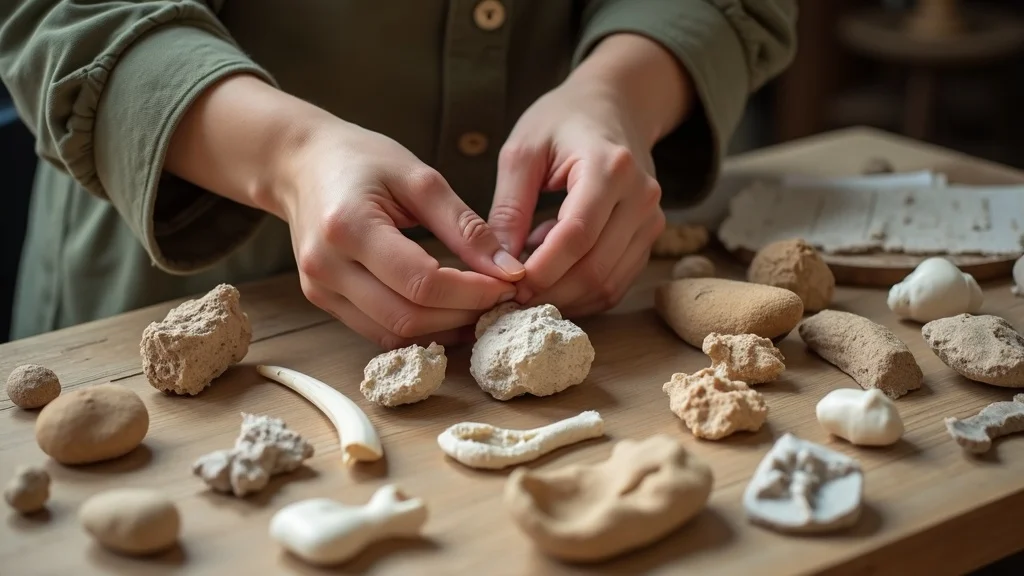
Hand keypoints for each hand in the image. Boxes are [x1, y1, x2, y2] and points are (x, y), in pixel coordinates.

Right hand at [164, 74, 524, 349]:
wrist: (300, 164)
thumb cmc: (361, 160)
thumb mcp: (419, 178)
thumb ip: (465, 226)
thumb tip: (509, 270)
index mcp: (349, 226)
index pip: (422, 282)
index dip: (472, 292)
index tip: (508, 283)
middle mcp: (327, 266)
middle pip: (407, 316)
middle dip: (463, 314)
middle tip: (500, 298)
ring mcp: (319, 289)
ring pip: (393, 333)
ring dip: (444, 329)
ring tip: (479, 307)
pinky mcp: (322, 300)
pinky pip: (378, 330)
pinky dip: (419, 328)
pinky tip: (448, 312)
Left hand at [488, 34, 691, 317]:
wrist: (612, 105)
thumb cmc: (561, 122)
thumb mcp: (523, 152)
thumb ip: (509, 209)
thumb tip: (497, 265)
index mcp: (609, 167)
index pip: (577, 235)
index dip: (542, 270)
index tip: (507, 287)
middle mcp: (641, 197)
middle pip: (596, 268)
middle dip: (550, 292)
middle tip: (510, 298)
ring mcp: (651, 220)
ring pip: (609, 283)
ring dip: (565, 296)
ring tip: (529, 279)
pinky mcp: (649, 237)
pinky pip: (617, 283)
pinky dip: (582, 291)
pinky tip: (555, 272)